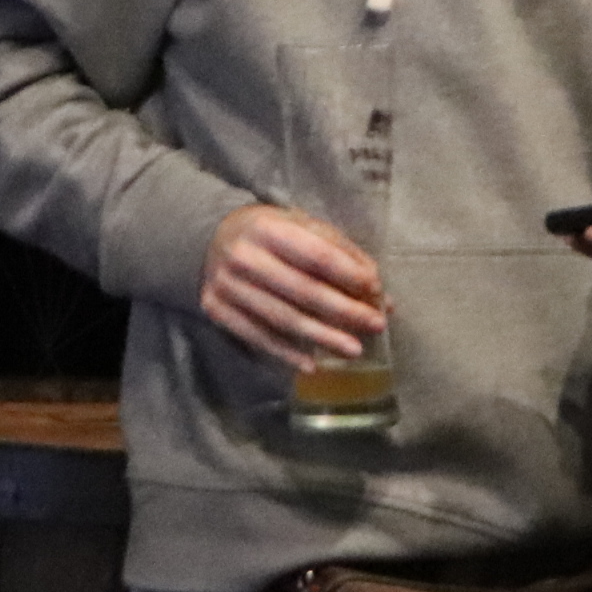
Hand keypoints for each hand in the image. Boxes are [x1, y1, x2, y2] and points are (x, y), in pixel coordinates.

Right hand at [202, 204, 385, 365]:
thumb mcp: (303, 226)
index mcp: (269, 228)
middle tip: (376, 325)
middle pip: (302, 290)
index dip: (348, 274)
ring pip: (282, 318)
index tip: (376, 289)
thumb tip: (378, 290)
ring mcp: (226, 285)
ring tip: (354, 349)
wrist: (212, 239)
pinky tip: (311, 364)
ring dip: (322, 337)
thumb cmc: (272, 234)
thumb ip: (341, 252)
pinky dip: (286, 352)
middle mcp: (244, 256)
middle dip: (344, 311)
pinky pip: (256, 337)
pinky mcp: (215, 309)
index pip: (316, 255)